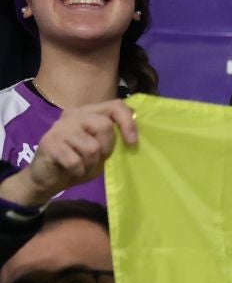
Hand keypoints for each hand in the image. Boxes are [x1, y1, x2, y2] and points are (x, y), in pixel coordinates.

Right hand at [0, 101, 138, 207]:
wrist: (48, 177)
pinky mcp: (49, 144)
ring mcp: (59, 128)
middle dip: (107, 148)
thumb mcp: (101, 149)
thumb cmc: (79, 161)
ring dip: (91, 163)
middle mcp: (72, 115)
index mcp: (88, 112)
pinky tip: (70, 170)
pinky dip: (78, 171)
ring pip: (92, 147)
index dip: (128, 122)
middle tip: (97, 157)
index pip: (115, 105)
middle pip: (104, 126)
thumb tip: (132, 136)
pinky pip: (76, 161)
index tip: (132, 142)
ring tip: (81, 164)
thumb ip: (112, 138)